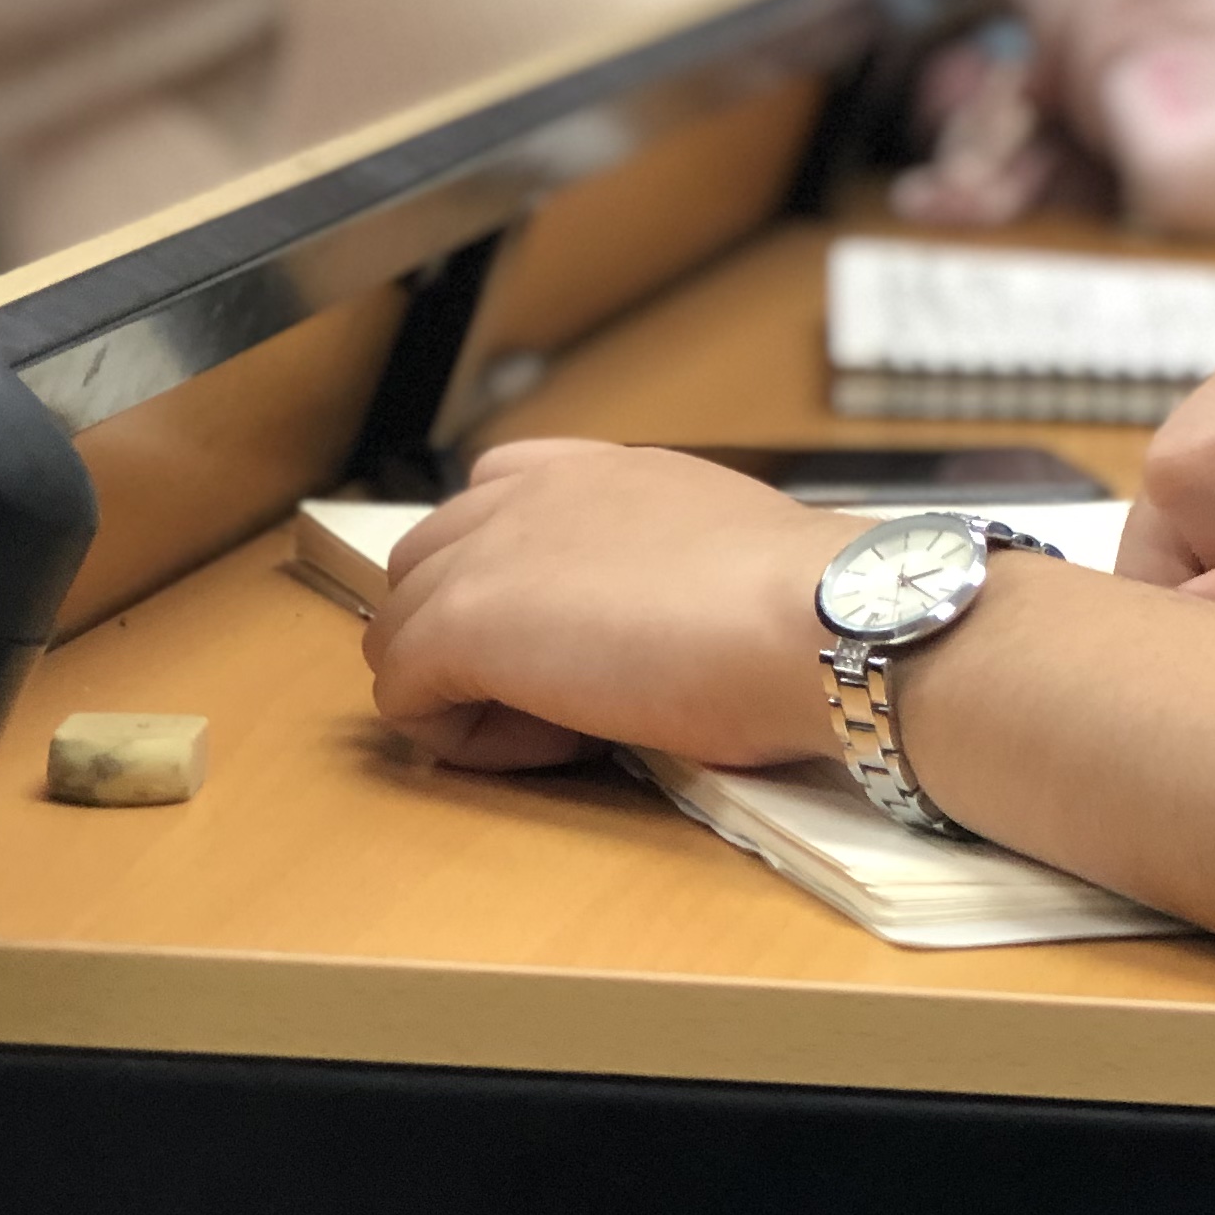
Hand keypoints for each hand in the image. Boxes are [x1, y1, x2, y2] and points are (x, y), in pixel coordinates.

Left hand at [367, 439, 845, 770]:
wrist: (816, 623)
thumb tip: (653, 631)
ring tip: (567, 723)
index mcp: (606, 472)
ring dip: (463, 687)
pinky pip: (403, 695)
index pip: (494, 496)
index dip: (512, 580)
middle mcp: (536, 489)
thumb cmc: (805, 614)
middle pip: (427, 566)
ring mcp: (489, 550)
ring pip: (398, 630)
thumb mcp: (727, 558)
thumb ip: (664, 568)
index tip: (582, 637)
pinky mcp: (461, 622)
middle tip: (573, 693)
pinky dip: (464, 736)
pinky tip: (557, 742)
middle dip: (473, 638)